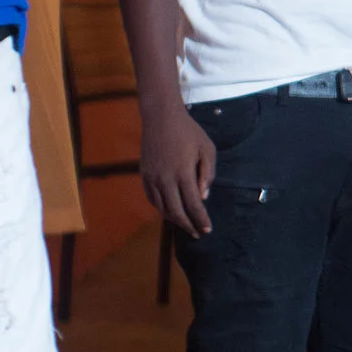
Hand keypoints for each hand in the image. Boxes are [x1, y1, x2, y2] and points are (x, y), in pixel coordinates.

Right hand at [140, 100, 217, 236]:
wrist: (161, 117)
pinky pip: (152, 199)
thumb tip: (203, 197)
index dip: (201, 219)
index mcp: (183, 172)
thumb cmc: (189, 132)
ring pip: (162, 208)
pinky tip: (170, 212)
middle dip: (188, 225)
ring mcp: (152, 178)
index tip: (207, 229)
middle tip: (197, 233)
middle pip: (176, 211)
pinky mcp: (144, 175)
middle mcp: (166, 178)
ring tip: (185, 225)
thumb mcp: (207, 149)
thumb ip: (207, 174)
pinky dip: (161, 209)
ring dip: (174, 220)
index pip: (193, 204)